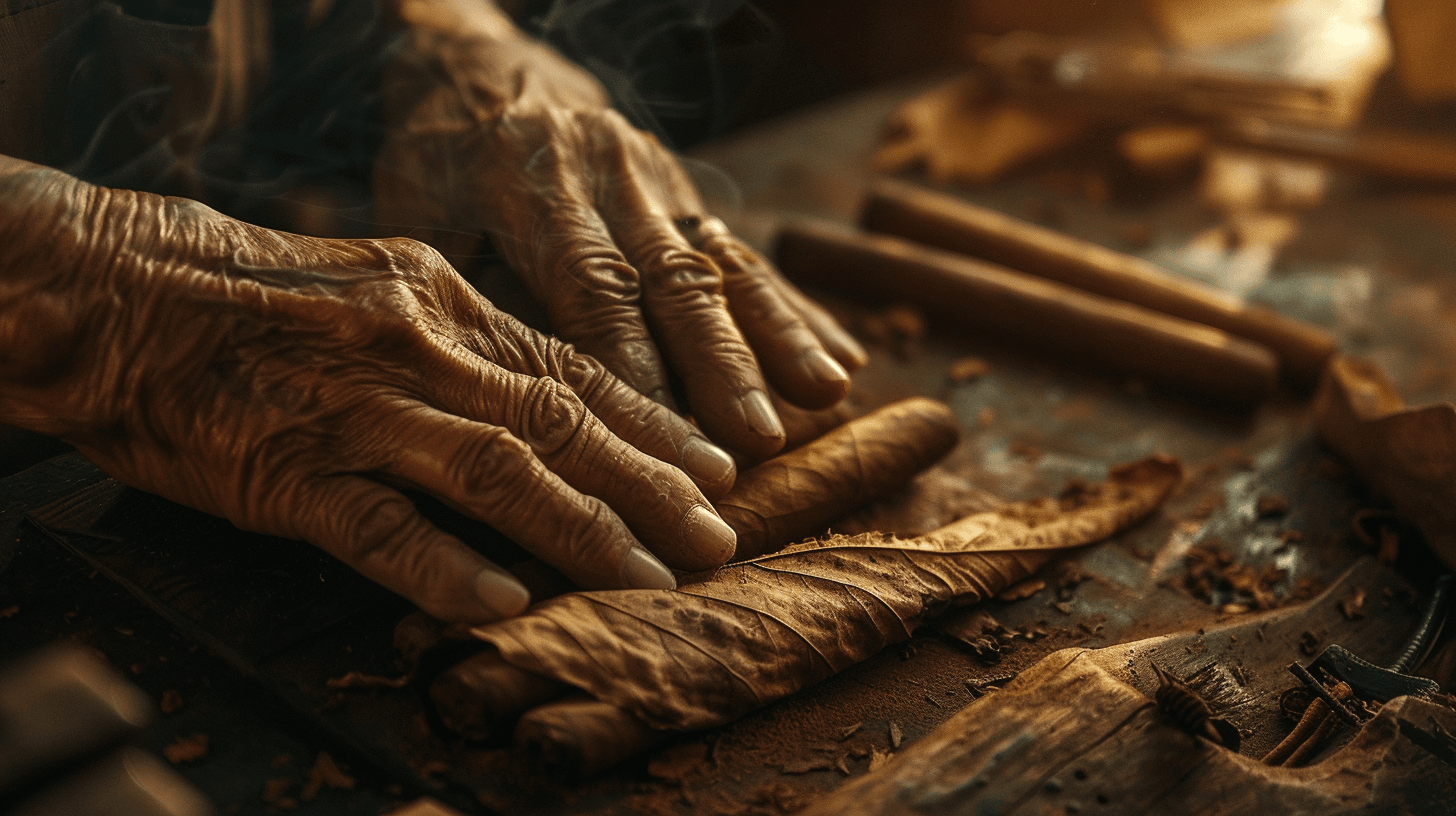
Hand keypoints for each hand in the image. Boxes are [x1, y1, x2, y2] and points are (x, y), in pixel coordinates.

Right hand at [0, 159, 739, 622]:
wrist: (115, 290)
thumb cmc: (250, 294)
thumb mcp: (377, 286)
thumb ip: (462, 341)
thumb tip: (547, 400)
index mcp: (444, 303)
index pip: (574, 369)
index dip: (654, 425)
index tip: (718, 467)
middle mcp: (417, 348)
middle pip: (561, 422)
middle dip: (652, 485)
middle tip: (719, 535)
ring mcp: (354, 408)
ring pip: (496, 470)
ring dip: (585, 529)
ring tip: (651, 576)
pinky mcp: (286, 469)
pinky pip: (380, 526)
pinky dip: (447, 565)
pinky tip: (508, 602)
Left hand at [374, 0, 866, 458]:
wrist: (480, 62)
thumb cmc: (436, 161)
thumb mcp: (421, 218)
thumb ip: (476, 295)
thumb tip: (532, 398)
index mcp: (530, 179)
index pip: (590, 282)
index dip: (632, 364)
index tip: (662, 439)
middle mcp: (606, 172)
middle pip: (673, 276)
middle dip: (723, 361)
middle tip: (762, 436)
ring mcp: (655, 177)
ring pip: (722, 260)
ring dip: (778, 333)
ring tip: (827, 393)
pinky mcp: (685, 188)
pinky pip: (743, 251)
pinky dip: (792, 307)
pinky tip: (839, 356)